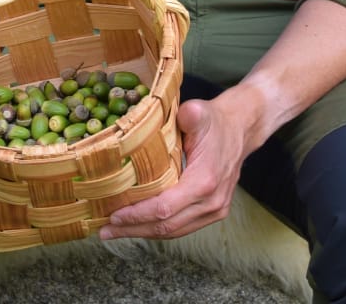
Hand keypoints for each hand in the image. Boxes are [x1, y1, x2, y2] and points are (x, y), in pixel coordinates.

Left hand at [100, 95, 252, 239]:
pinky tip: (137, 226)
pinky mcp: (212, 212)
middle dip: (132, 229)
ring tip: (114, 231)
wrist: (240, 130)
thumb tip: (182, 115)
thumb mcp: (201, 112)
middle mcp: (211, 202)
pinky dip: (158, 229)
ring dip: (143, 233)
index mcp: (205, 181)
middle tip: (104, 230)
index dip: (138, 215)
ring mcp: (214, 210)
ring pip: (174, 231)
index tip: (113, 215)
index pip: (165, 207)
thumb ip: (190, 115)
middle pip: (166, 226)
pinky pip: (182, 227)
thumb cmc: (215, 122)